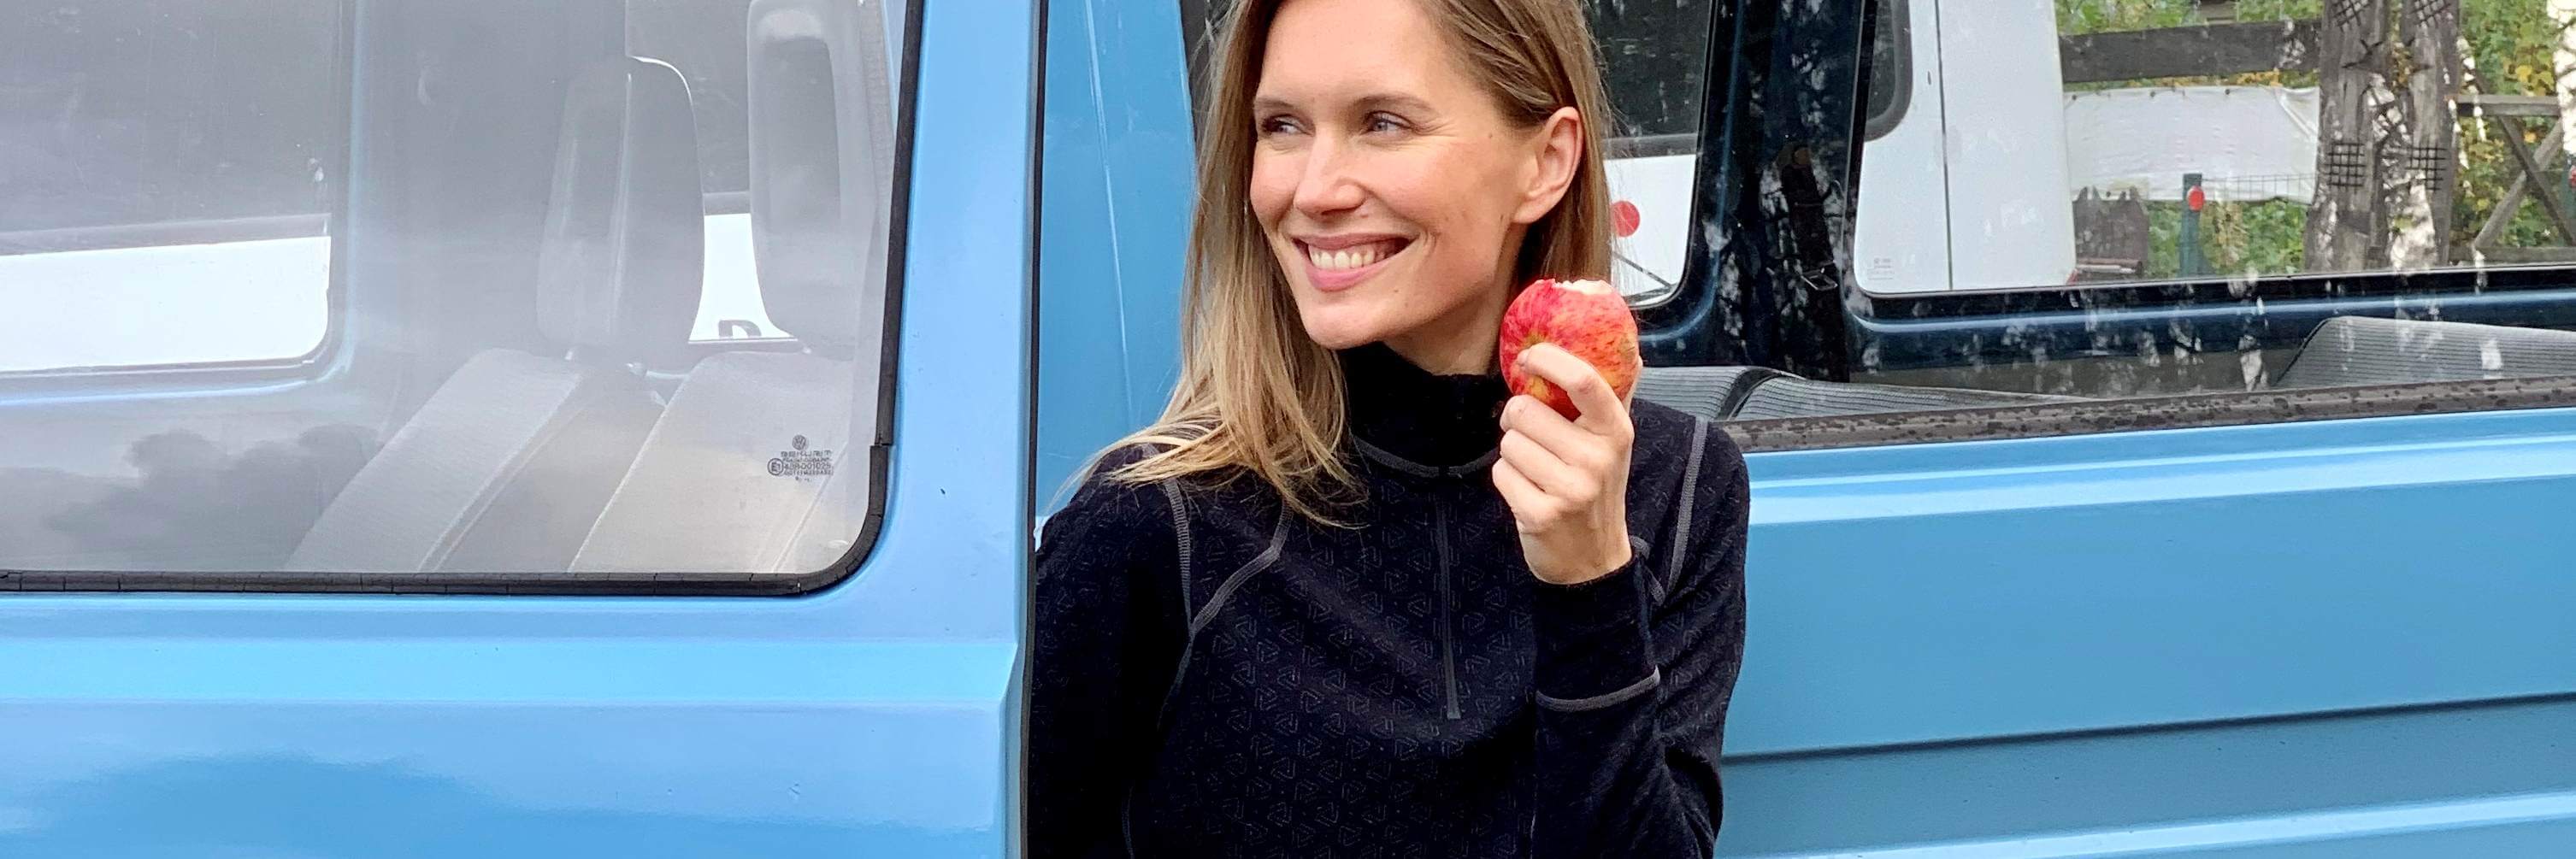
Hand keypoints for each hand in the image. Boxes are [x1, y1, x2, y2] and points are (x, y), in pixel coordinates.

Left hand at [1492, 343, 1634, 584]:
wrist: (1593, 559)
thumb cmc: (1598, 488)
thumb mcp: (1614, 444)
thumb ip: (1617, 395)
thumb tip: (1630, 350)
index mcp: (1616, 432)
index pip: (1583, 380)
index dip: (1548, 358)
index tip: (1526, 356)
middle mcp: (1596, 459)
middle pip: (1525, 410)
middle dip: (1517, 418)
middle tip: (1532, 435)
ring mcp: (1570, 489)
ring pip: (1509, 442)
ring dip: (1513, 452)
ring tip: (1535, 469)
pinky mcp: (1540, 514)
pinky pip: (1501, 472)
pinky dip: (1507, 478)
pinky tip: (1528, 491)